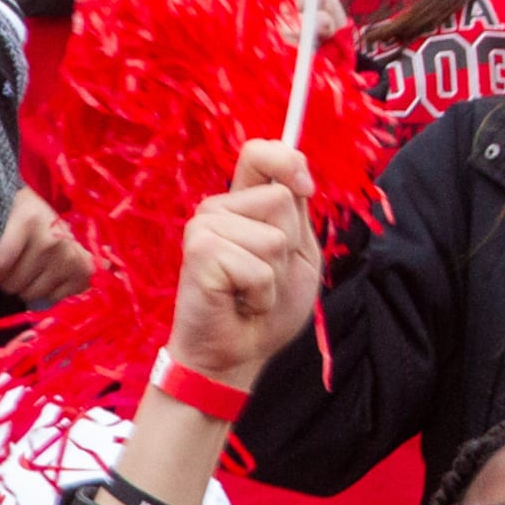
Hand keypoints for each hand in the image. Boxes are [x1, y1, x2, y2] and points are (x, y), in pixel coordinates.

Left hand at [0, 190, 92, 307]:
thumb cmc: (16, 214)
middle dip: (5, 280)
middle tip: (9, 268)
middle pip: (13, 283)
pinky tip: (45, 276)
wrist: (47, 213)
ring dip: (23, 287)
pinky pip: (53, 298)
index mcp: (28, 221)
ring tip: (26, 271)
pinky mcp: (84, 272)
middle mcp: (52, 240)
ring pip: (31, 293)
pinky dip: (45, 293)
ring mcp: (71, 257)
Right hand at [167, 142, 320, 384]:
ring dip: (275, 276)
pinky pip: (258, 267)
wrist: (240, 352)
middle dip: (289, 246)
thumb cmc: (268, 306)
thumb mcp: (298, 253)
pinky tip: (241, 302)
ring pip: (274, 237)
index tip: (305, 188)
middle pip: (281, 198)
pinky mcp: (198, 251)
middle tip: (266, 276)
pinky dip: (262, 293)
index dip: (287, 161)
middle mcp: (217, 208)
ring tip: (251, 291)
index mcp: (243, 204)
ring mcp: (203, 227)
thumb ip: (295, 213)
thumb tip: (297, 176)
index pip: (260, 153)